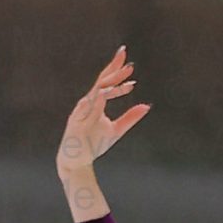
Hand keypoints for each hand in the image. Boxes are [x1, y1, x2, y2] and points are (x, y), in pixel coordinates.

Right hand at [58, 46, 149, 179]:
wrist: (77, 160)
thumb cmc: (94, 143)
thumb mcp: (117, 129)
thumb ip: (130, 117)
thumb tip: (146, 106)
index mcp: (96, 102)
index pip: (106, 82)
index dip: (116, 70)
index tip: (129, 62)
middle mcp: (88, 102)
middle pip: (101, 82)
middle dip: (114, 71)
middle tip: (128, 62)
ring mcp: (81, 111)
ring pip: (96, 94)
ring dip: (111, 87)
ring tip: (127, 81)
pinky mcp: (76, 121)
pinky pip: (86, 109)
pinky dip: (96, 101)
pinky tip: (104, 94)